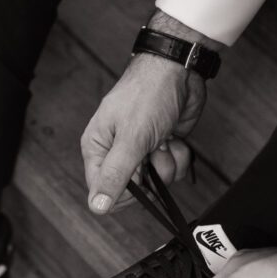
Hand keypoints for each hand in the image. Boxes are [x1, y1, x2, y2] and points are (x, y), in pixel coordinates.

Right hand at [81, 12, 215, 213]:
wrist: (179, 71)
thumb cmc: (148, 95)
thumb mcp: (131, 138)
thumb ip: (115, 175)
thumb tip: (97, 207)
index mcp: (97, 148)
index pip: (103, 190)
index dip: (124, 191)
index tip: (140, 179)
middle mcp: (116, 151)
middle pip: (132, 189)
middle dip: (150, 176)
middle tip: (152, 154)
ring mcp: (141, 150)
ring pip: (156, 182)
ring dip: (168, 165)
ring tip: (164, 140)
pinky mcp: (162, 146)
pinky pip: (172, 170)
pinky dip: (179, 156)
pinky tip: (175, 138)